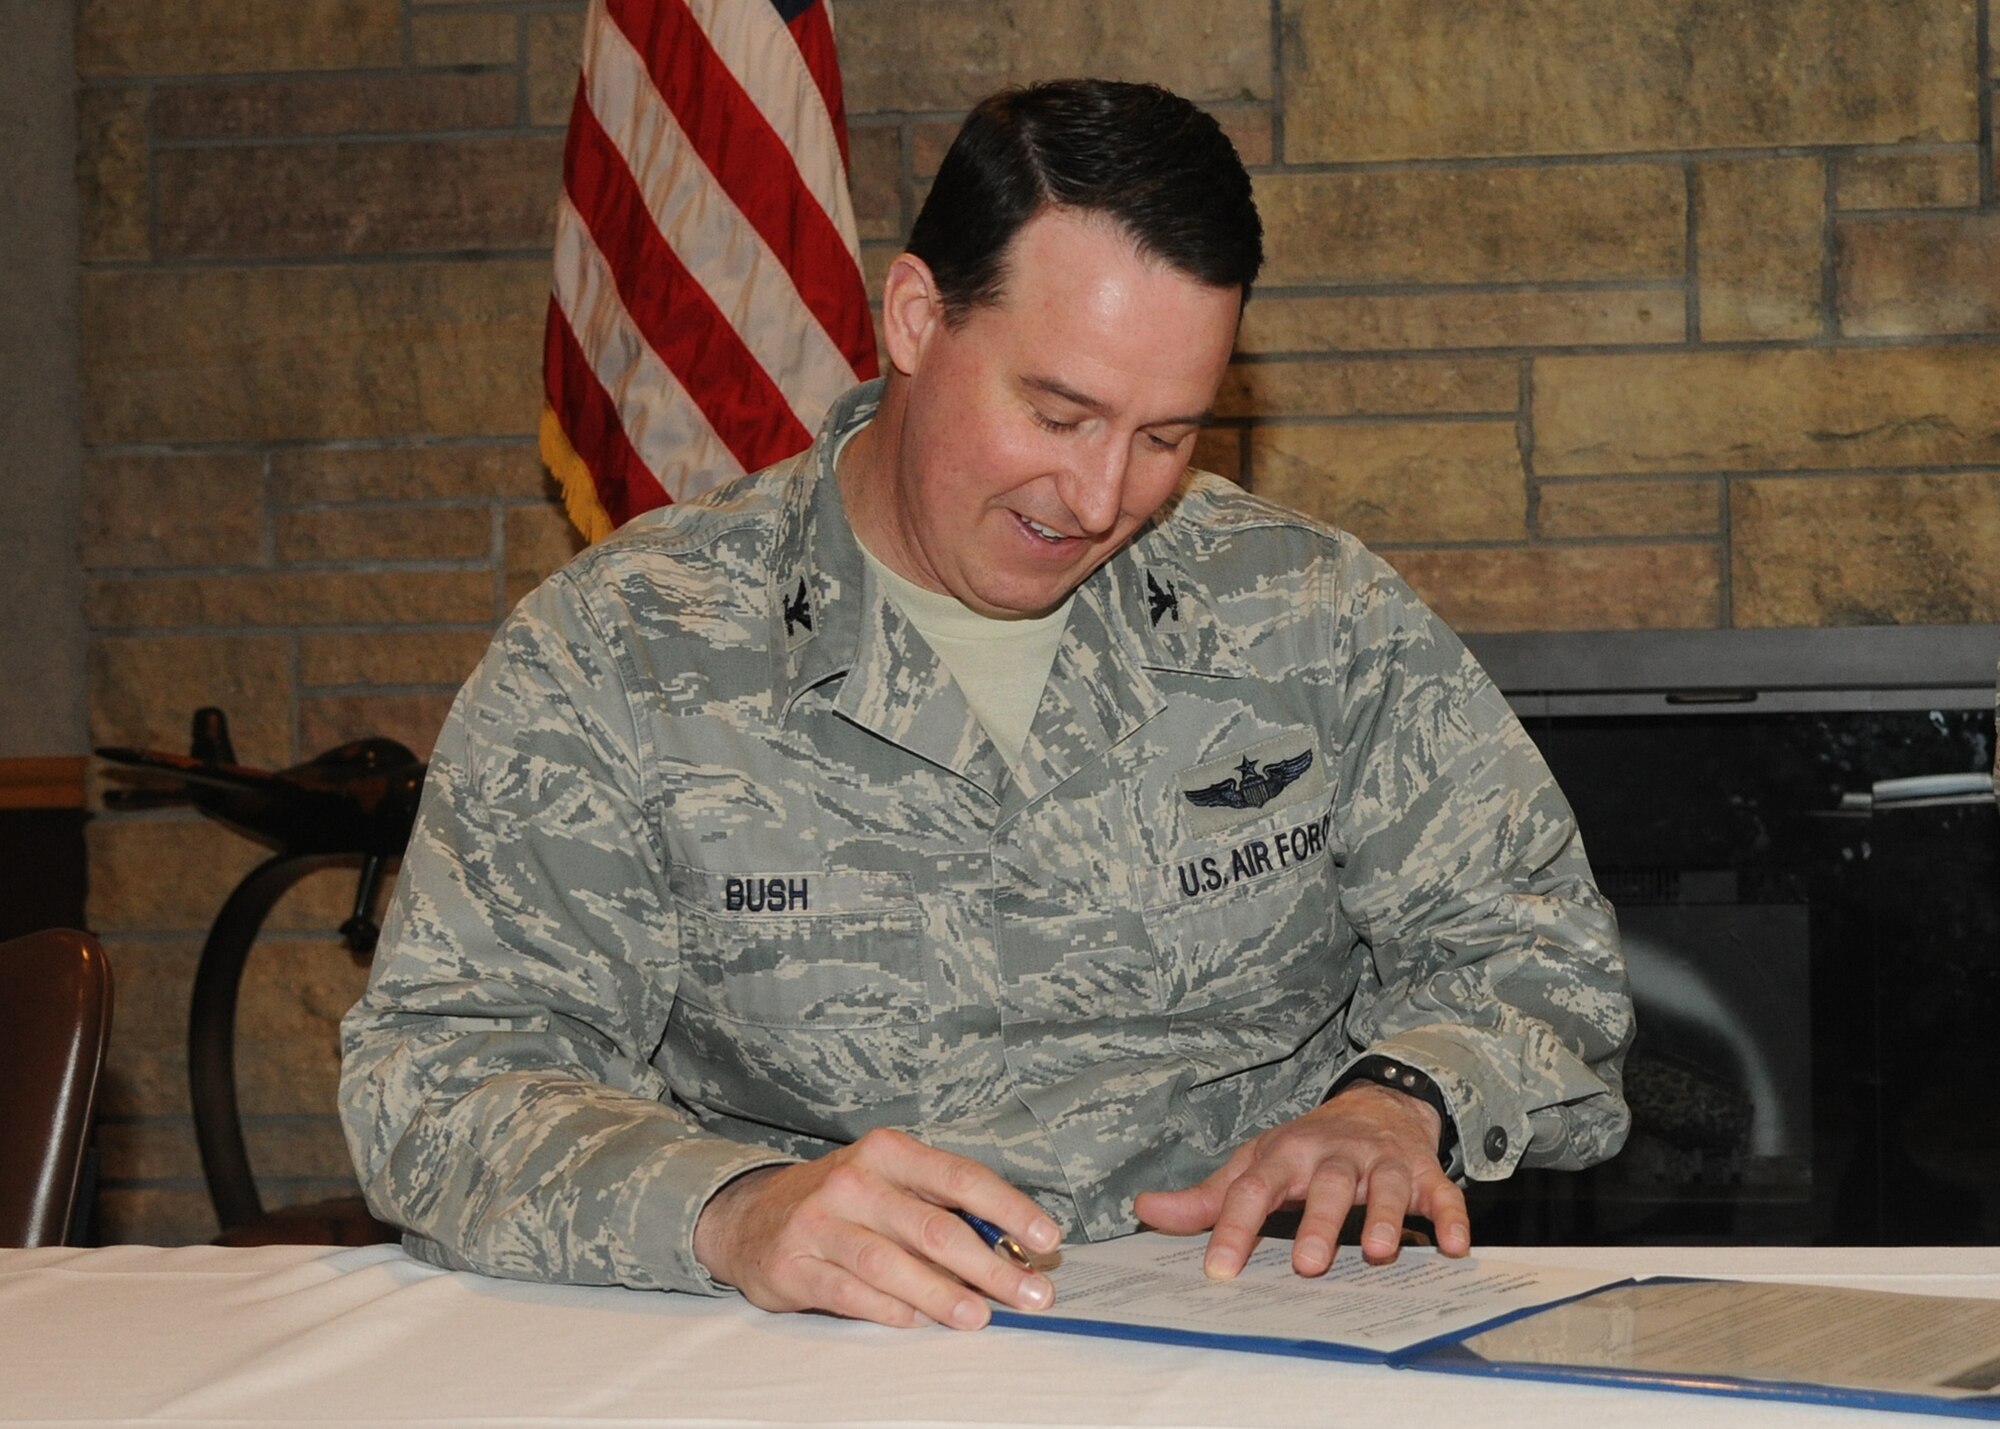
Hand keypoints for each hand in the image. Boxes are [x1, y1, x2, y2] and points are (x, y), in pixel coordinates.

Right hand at [691, 1127, 1061, 1328]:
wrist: (752, 1217)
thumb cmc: (845, 1204)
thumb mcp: (891, 1186)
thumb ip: (943, 1210)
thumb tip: (1012, 1251)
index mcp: (889, 1152)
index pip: (960, 1177)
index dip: (1008, 1208)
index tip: (1047, 1239)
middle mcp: (854, 1181)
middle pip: (933, 1227)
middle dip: (989, 1266)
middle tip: (1030, 1294)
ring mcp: (820, 1223)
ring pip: (892, 1264)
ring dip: (943, 1295)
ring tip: (980, 1317)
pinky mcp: (795, 1265)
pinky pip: (851, 1293)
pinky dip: (889, 1310)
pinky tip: (917, 1321)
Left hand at [1132, 1083, 1470, 1278]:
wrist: (1375, 1104)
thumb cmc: (1306, 1148)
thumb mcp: (1255, 1164)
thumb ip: (1207, 1198)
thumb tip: (1145, 1211)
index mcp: (1286, 1155)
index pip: (1255, 1190)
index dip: (1234, 1228)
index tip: (1218, 1270)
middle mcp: (1335, 1155)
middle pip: (1328, 1186)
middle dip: (1318, 1224)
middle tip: (1306, 1265)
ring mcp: (1382, 1162)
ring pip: (1387, 1187)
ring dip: (1386, 1218)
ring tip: (1381, 1254)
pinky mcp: (1424, 1172)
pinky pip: (1442, 1193)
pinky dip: (1451, 1217)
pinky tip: (1455, 1247)